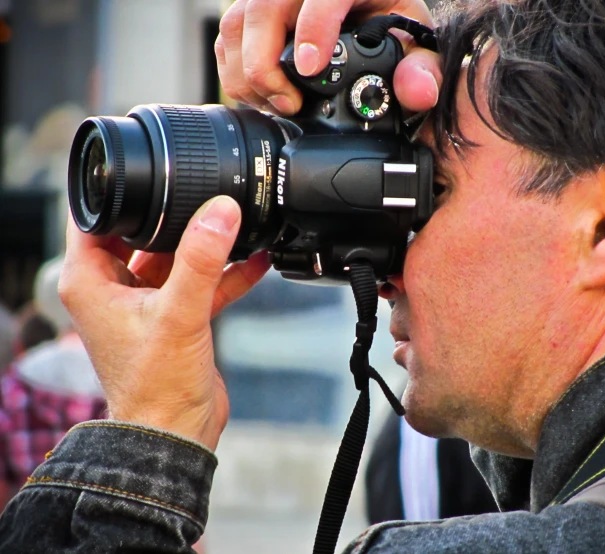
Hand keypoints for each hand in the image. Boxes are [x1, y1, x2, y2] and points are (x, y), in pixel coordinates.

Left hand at [59, 197, 270, 450]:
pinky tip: (256, 260)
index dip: (123, 192)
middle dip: (177, 216)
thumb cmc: (156, 386)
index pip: (97, 216)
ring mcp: (145, 302)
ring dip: (206, 246)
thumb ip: (202, 260)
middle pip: (141, 232)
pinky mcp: (174, 317)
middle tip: (209, 194)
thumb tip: (221, 211)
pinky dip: (224, 273)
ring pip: (175, 256)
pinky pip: (198, 282)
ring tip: (240, 224)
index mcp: (91, 280)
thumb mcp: (179, 313)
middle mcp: (113, 287)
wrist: (177, 432)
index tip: (156, 170)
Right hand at [215, 0, 442, 114]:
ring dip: (247, 75)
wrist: (364, 1)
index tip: (311, 68)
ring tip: (279, 104)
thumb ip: (421, 67)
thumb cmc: (384, 15)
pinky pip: (225, 39)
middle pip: (262, 12)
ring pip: (235, 27)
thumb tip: (418, 92)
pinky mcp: (248, 11)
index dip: (313, 30)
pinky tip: (264, 94)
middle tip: (290, 105)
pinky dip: (236, 72)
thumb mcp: (411, 37)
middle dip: (266, 67)